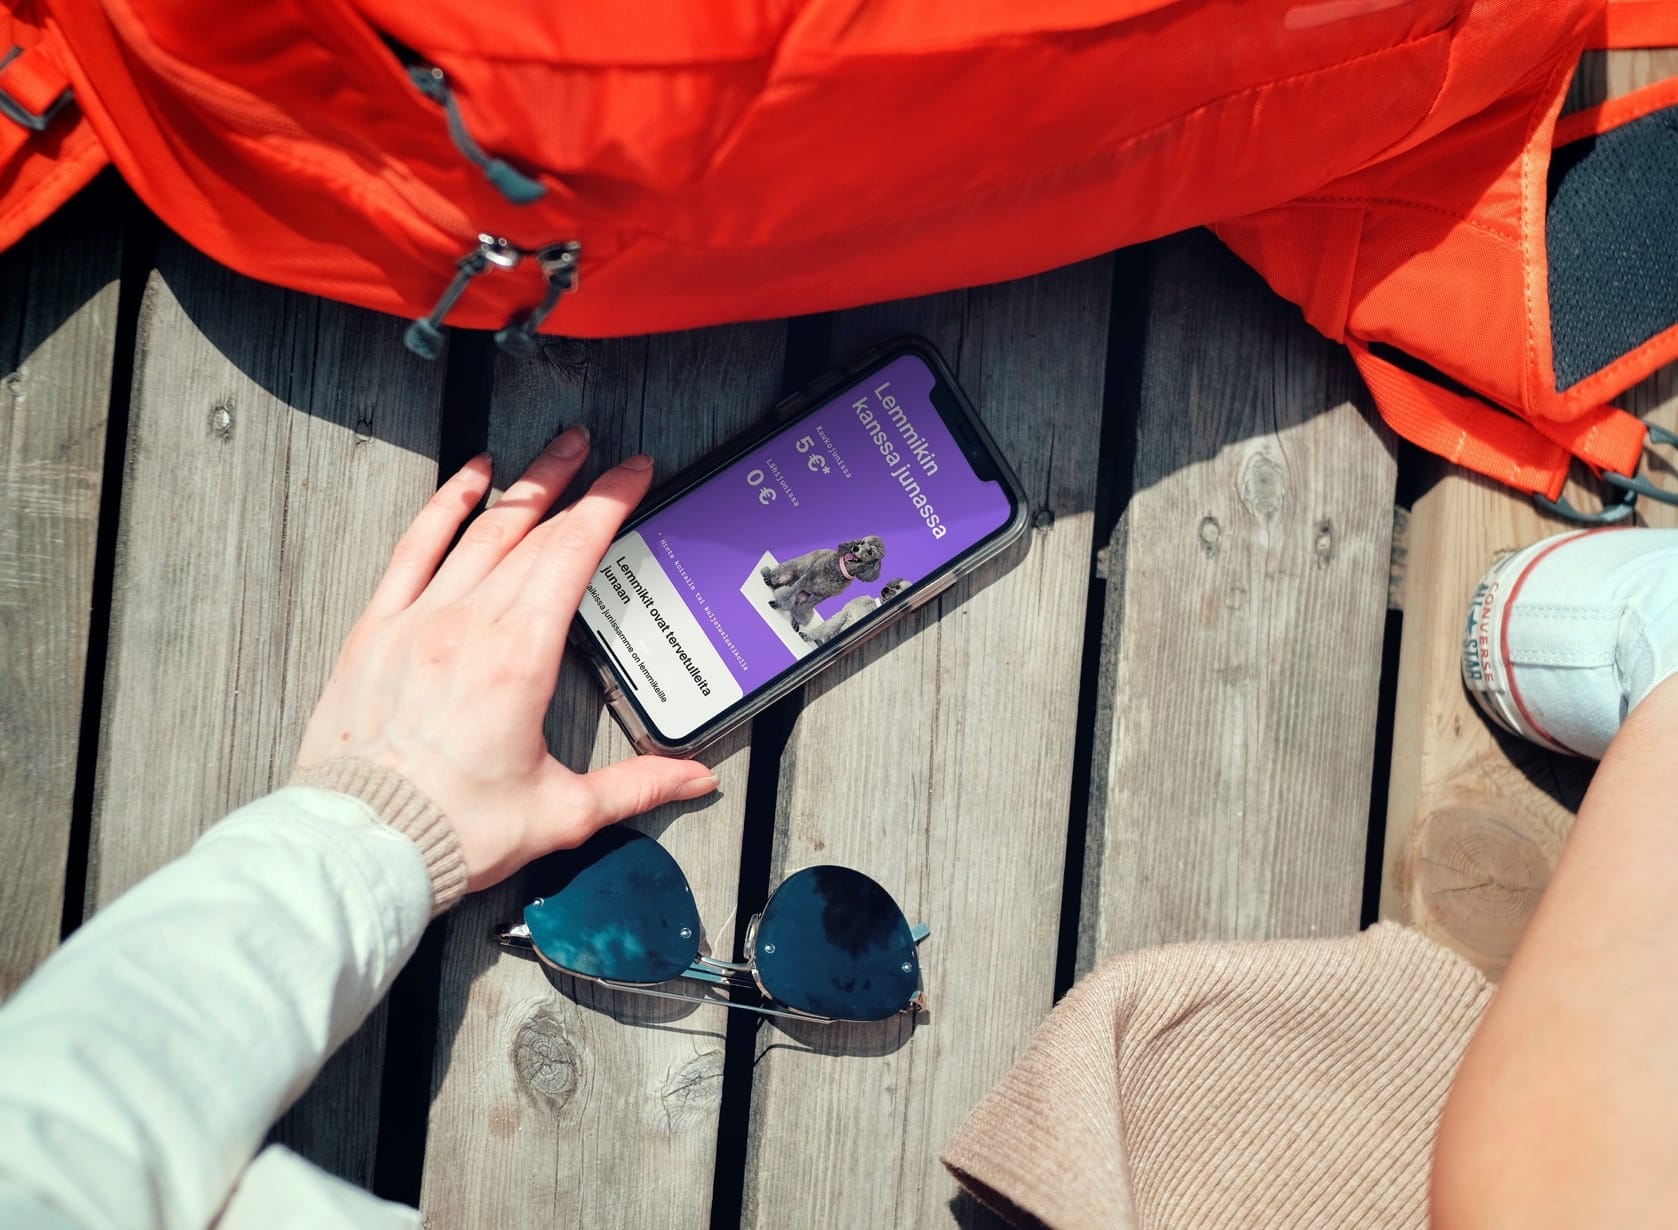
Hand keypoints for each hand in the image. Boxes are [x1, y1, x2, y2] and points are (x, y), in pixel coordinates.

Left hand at [294, 427, 717, 891]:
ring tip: (552, 452)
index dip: (610, 502)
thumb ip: (635, 786)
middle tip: (601, 454)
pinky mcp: (377, 631)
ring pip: (479, 530)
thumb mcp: (561, 812)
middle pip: (533, 531)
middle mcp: (469, 622)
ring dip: (521, 485)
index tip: (634, 472)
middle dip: (574, 484)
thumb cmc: (452, 830)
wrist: (361, 846)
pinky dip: (443, 507)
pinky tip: (466, 479)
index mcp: (520, 655)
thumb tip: (692, 780)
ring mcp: (418, 619)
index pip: (575, 551)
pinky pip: (414, 549)